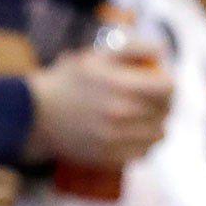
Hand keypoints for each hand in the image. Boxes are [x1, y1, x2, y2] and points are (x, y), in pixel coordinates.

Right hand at [22, 44, 175, 167]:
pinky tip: (139, 135)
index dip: (168, 83)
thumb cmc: (68, 81)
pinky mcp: (109, 156)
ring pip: (158, 134)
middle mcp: (121, 114)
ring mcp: (115, 138)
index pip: (167, 88)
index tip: (161, 82)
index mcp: (120, 85)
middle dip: (164, 103)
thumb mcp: (97, 55)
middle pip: (164, 111)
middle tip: (155, 98)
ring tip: (148, 117)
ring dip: (158, 124)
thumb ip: (133, 49)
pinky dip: (146, 144)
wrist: (36, 114)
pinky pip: (143, 152)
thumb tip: (162, 52)